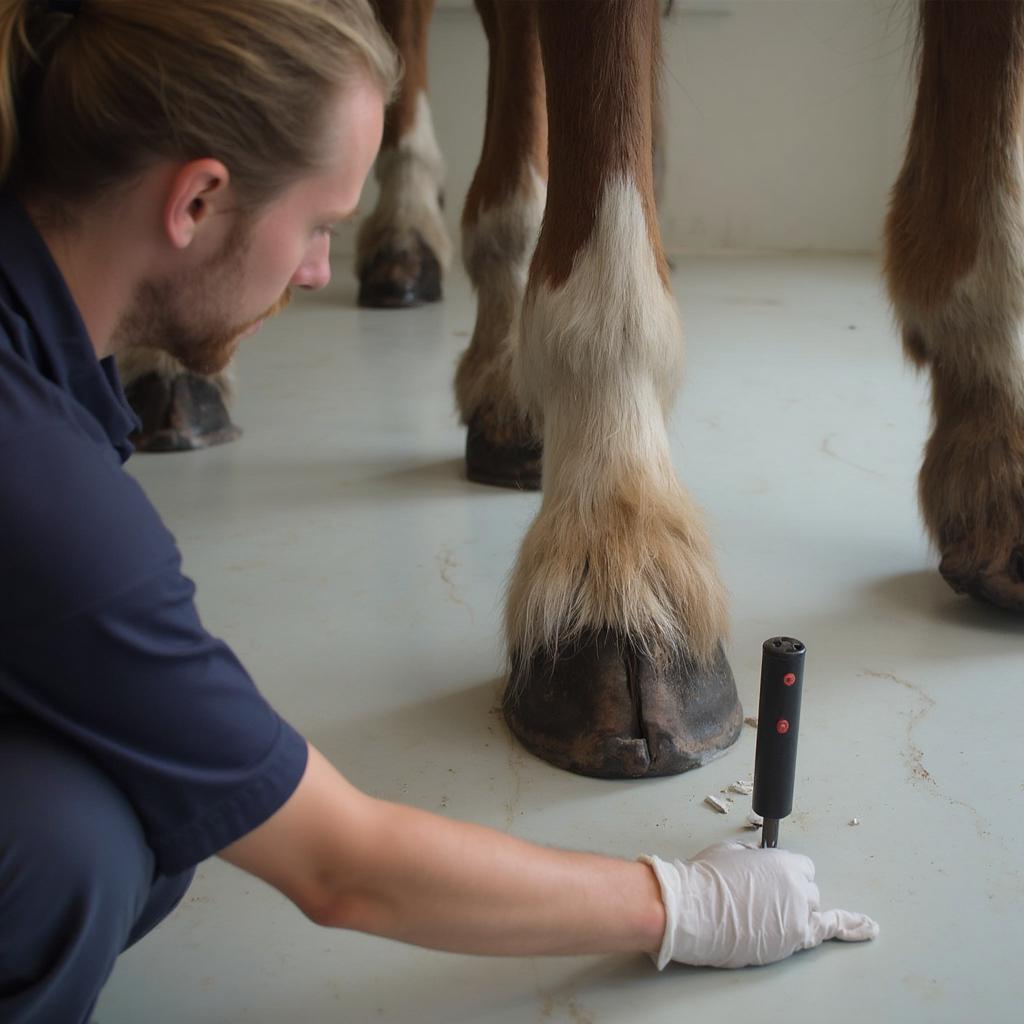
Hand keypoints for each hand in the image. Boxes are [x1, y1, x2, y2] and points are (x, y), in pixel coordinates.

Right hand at [641, 841, 877, 968]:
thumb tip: (755, 862)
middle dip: (789, 894)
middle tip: (760, 900)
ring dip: (796, 912)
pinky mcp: (792, 941)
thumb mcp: (729, 853)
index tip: (771, 882)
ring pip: (812, 911)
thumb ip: (752, 858)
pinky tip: (866, 927)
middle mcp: (797, 888)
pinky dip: (849, 928)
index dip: (786, 875)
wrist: (693, 910)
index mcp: (783, 862)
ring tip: (773, 917)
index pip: (801, 868)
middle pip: (808, 891)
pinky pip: (827, 931)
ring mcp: (798, 916)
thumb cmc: (704, 880)